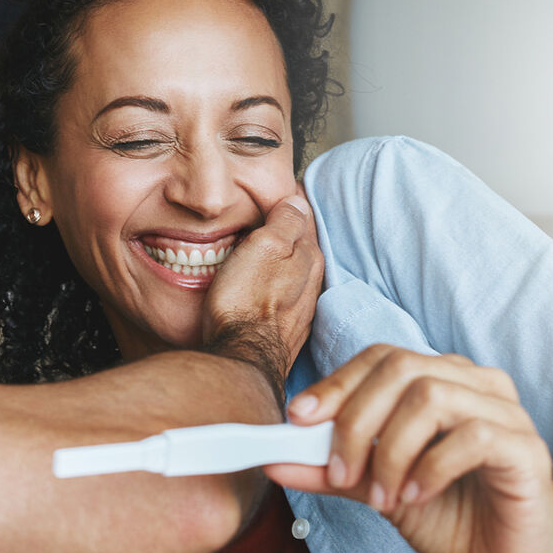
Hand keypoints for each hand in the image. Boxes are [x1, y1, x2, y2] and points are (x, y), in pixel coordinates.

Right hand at [203, 191, 322, 399]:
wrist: (241, 358)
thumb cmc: (246, 302)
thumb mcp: (263, 247)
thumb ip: (284, 221)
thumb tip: (298, 200)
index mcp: (308, 257)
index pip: (304, 219)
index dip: (290, 204)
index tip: (279, 194)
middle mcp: (312, 283)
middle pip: (302, 247)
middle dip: (290, 233)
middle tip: (271, 217)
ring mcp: (301, 309)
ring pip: (295, 275)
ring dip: (283, 262)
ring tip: (265, 251)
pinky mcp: (286, 331)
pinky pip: (284, 299)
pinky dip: (276, 288)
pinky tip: (263, 289)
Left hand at [269, 344, 552, 552]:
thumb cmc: (446, 513)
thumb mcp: (373, 488)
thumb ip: (328, 470)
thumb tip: (273, 460)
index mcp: (438, 380)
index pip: (380, 358)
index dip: (336, 384)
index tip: (298, 421)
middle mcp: (473, 385)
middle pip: (400, 369)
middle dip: (356, 421)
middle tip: (341, 473)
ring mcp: (504, 412)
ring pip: (431, 398)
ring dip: (391, 452)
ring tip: (381, 496)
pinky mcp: (525, 449)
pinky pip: (471, 438)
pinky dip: (429, 468)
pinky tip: (414, 497)